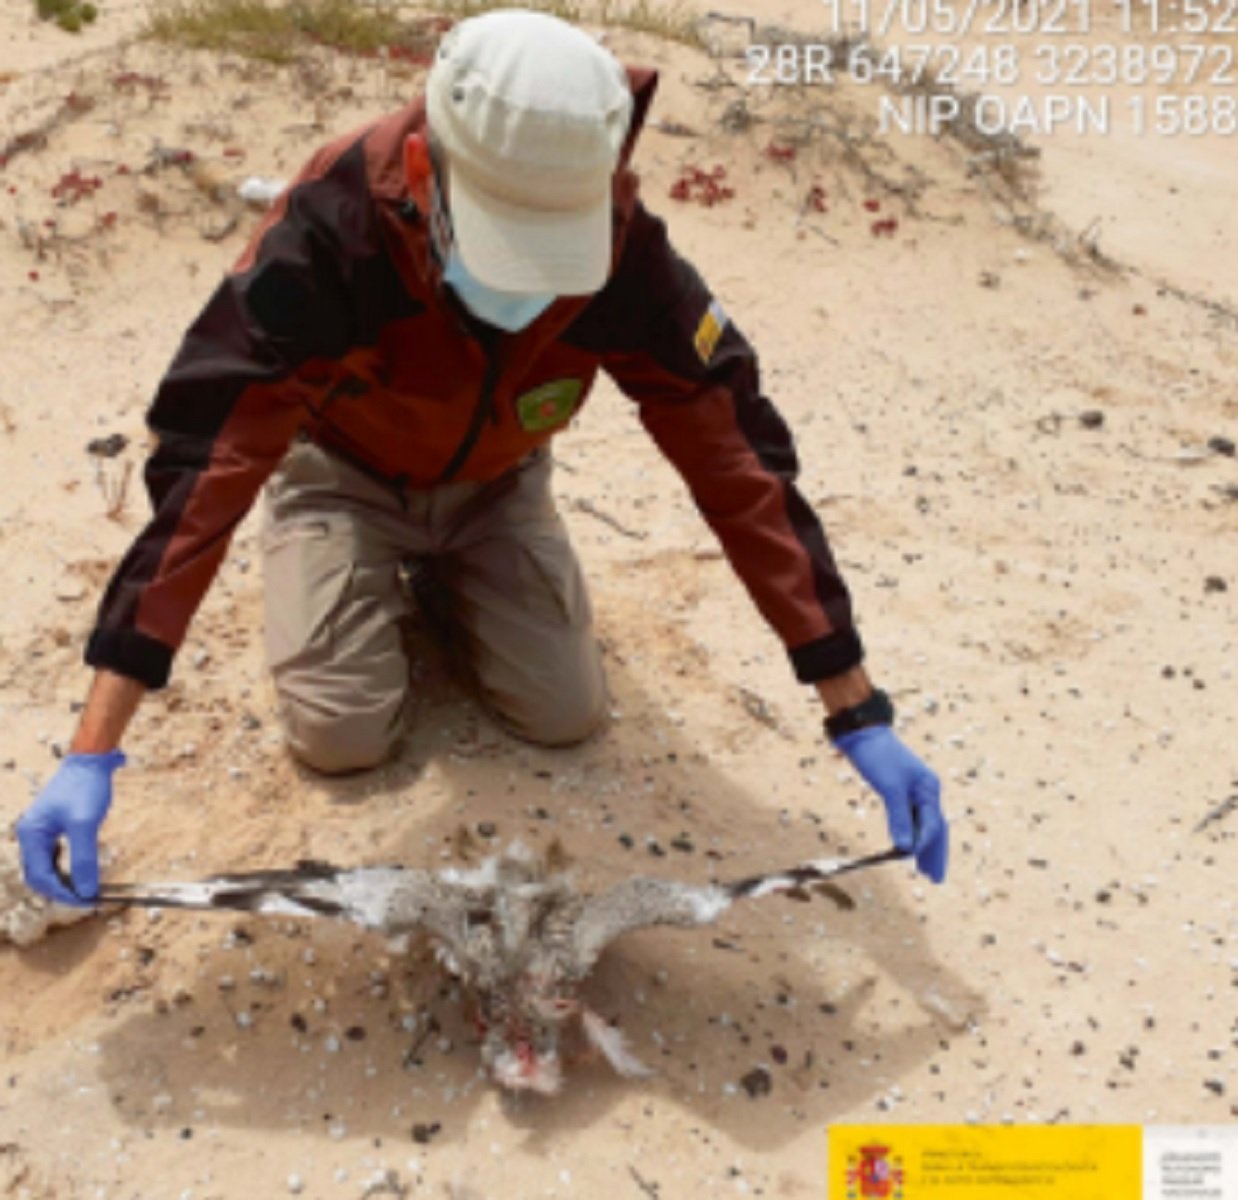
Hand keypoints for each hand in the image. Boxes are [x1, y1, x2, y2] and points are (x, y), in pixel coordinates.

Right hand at [15, 750, 125, 905]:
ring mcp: (40, 831)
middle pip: (39, 875)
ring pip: (46, 867)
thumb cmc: (85, 788)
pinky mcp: (53, 827)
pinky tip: (81, 871)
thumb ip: (84, 859)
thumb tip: (87, 891)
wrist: (91, 761)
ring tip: (85, 889)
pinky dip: (66, 867)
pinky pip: (54, 855)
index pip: (40, 877)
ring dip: (63, 880)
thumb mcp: (85, 825)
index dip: (62, 893)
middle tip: (87, 898)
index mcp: (31, 835)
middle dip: (61, 890)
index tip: (86, 902)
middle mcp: (31, 835)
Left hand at [834, 726, 947, 882]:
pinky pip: (910, 818)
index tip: (917, 867)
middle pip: (935, 828)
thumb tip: (906, 849)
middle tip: (934, 879)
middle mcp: (926, 791)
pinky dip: (910, 834)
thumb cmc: (878, 757)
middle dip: (934, 853)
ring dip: (923, 847)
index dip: (925, 847)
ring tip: (924, 870)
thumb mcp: (890, 788)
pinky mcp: (899, 790)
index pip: (932, 825)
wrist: (862, 732)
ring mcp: (913, 790)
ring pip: (923, 824)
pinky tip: (907, 847)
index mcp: (929, 789)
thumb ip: (899, 818)